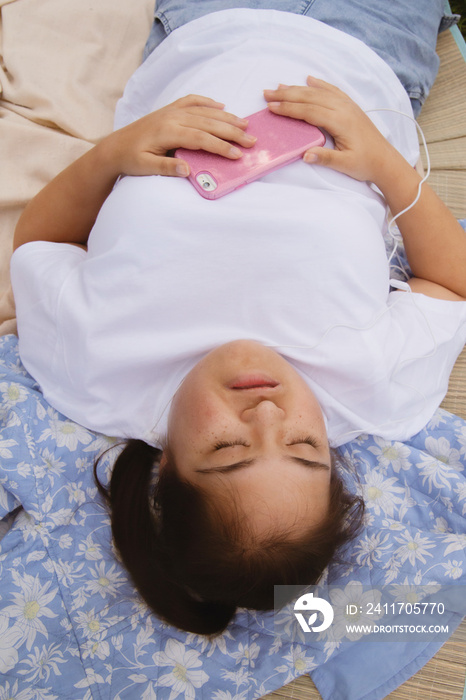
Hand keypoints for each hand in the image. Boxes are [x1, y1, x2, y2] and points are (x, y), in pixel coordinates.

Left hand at [103, 94, 256, 177]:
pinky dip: (208, 103)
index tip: (238, 155)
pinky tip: (221, 106)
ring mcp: (171, 111)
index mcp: (168, 132)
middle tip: (252, 141)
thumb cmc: (130, 159)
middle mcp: (172, 117)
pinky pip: (192, 101)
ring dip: (226, 118)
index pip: (201, 138)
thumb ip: (166, 168)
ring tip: (245, 125)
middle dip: (232, 132)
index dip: (221, 146)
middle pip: (208, 123)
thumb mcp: (145, 167)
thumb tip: (188, 170)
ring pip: (205, 111)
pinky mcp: (170, 110)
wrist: (114, 146)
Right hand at [263, 76, 398, 183]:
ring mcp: (348, 106)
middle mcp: (343, 109)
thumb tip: (305, 155)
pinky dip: (320, 84)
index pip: (308, 111)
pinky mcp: (351, 107)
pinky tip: (310, 79)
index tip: (272, 107)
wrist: (386, 160)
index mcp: (340, 121)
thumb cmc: (365, 164)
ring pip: (319, 92)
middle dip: (287, 95)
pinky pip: (332, 90)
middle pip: (310, 97)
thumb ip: (325, 158)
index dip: (289, 108)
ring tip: (280, 86)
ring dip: (298, 88)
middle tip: (268, 93)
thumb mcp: (344, 165)